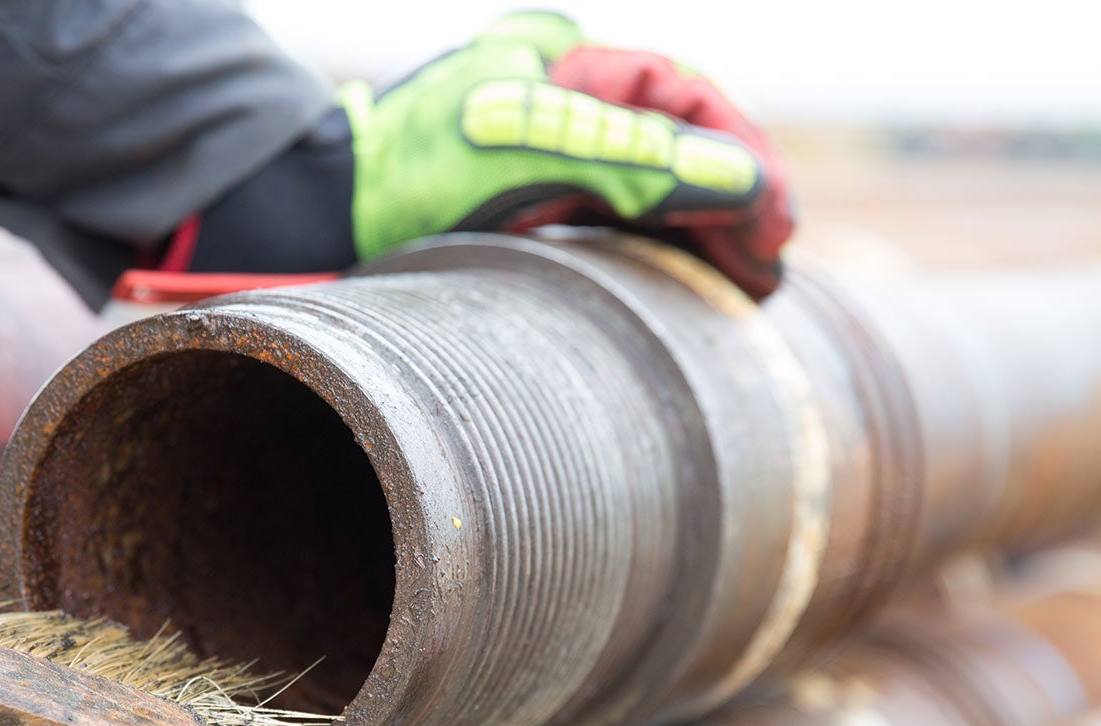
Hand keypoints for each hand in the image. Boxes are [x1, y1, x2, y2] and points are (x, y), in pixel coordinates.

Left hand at [345, 12, 794, 297]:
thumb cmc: (411, 176)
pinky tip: (695, 285)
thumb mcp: (529, 158)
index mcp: (566, 64)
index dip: (741, 154)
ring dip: (709, 232)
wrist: (325, 224)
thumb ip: (636, 163)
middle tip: (773, 262)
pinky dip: (666, 251)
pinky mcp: (536, 210)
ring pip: (657, 189)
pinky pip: (623, 224)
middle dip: (737, 199)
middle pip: (680, 144)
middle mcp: (567, 103)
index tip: (775, 217)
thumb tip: (741, 180)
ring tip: (752, 284)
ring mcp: (551, 155)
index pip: (684, 98)